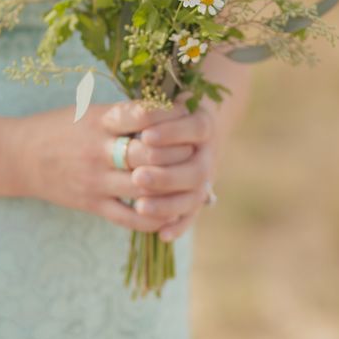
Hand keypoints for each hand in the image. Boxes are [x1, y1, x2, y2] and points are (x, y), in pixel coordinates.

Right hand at [12, 99, 194, 232]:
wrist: (19, 156)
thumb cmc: (59, 127)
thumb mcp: (88, 110)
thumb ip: (122, 113)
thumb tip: (165, 109)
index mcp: (99, 120)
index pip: (142, 114)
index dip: (169, 116)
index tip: (185, 115)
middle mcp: (98, 150)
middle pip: (148, 153)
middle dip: (176, 152)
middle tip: (194, 149)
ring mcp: (95, 180)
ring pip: (144, 186)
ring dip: (171, 184)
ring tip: (188, 179)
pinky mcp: (91, 204)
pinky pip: (128, 217)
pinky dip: (153, 218)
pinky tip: (169, 212)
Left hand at [128, 99, 216, 241]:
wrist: (194, 129)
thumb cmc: (167, 111)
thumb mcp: (164, 103)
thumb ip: (152, 110)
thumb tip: (131, 115)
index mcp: (203, 124)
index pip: (194, 128)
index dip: (172, 133)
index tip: (145, 136)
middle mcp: (207, 153)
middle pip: (195, 170)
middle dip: (166, 176)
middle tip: (138, 177)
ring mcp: (205, 177)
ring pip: (193, 195)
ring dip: (167, 203)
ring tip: (139, 206)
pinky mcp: (197, 196)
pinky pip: (191, 215)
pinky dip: (178, 226)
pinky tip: (162, 234)